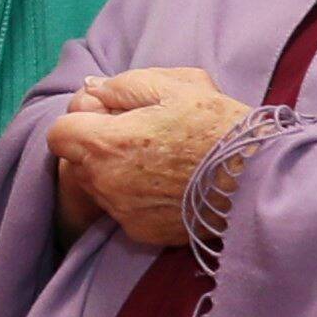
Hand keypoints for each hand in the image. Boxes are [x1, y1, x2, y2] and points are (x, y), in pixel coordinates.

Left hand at [49, 68, 251, 249]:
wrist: (257, 177)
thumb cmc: (218, 125)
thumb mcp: (175, 85)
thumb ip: (123, 85)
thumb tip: (92, 89)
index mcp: (106, 144)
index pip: (59, 133)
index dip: (82, 120)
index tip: (110, 116)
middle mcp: (105, 183)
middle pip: (77, 161)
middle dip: (98, 145)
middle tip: (141, 134)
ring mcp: (122, 211)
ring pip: (99, 186)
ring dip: (116, 170)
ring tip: (160, 158)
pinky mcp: (140, 231)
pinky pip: (123, 208)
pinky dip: (136, 195)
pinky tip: (169, 182)